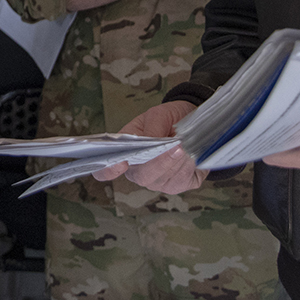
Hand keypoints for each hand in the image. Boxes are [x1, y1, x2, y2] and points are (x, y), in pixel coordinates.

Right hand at [92, 100, 206, 192]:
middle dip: (161, 162)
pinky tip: (193, 154)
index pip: (106, 171)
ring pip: (166, 180)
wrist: (190, 122)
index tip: (122, 163)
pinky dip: (190, 167)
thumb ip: (153, 127)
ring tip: (188, 145)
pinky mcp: (179, 185)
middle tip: (176, 145)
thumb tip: (153, 140)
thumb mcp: (158, 114)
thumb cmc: (168, 118)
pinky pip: (183, 182)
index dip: (109, 171)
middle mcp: (139, 172)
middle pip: (143, 177)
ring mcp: (159, 182)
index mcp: (126, 154)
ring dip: (179, 163)